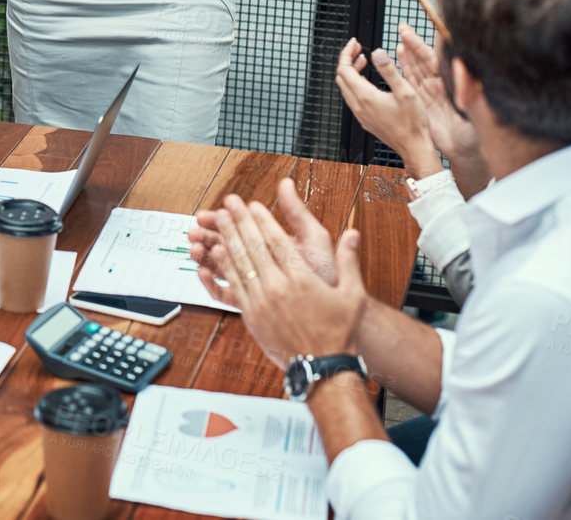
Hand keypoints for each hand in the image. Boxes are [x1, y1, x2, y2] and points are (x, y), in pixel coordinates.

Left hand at [188, 181, 366, 369]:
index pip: (278, 242)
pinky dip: (224, 267)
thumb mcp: (352, 295)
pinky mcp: (251, 316)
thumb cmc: (339, 332)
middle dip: (240, 221)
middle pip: (254, 247)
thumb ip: (349, 261)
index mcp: (302, 280)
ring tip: (219, 219)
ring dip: (228, 238)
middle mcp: (278, 289)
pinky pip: (233, 285)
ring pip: (240, 263)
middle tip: (229, 202)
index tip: (254, 205)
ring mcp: (261, 302)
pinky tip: (217, 252)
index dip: (264, 221)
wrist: (322, 368)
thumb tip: (352, 234)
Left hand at [333, 37, 439, 179]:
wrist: (414, 147)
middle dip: (347, 59)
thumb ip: (389, 70)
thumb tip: (376, 52)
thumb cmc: (413, 123)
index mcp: (365, 97)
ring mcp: (360, 114)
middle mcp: (358, 106)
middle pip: (342, 77)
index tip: (354, 42)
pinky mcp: (365, 119)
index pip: (344, 69)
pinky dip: (356, 84)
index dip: (346, 52)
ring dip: (352, 72)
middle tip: (358, 48)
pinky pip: (352, 97)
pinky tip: (369, 81)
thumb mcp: (405, 91)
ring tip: (364, 60)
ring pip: (346, 87)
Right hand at [395, 23, 481, 171]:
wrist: (464, 154)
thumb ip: (467, 91)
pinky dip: (403, 68)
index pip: (435, 60)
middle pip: (424, 60)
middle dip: (413, 43)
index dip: (423, 46)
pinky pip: (410, 81)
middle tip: (403, 28)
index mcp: (451, 86)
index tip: (416, 34)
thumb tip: (461, 67)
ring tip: (400, 38)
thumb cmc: (474, 135)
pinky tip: (398, 57)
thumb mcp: (473, 111)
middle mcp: (440, 86)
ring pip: (416, 68)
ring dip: (407, 53)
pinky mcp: (420, 102)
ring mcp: (430, 93)